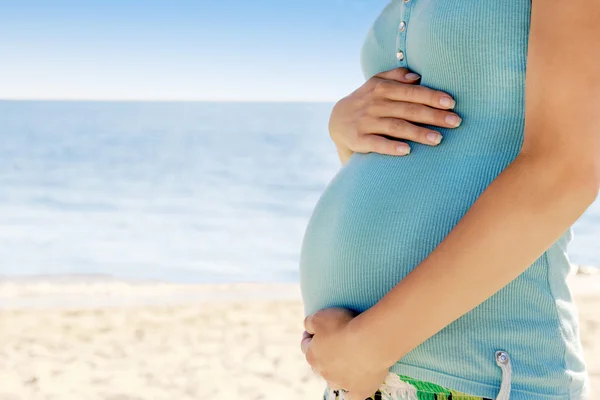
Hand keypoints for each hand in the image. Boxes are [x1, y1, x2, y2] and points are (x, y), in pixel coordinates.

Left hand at [300, 308, 389, 399]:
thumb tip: (307, 327)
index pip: (306, 345)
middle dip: (323, 354)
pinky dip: (351, 393)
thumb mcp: (320, 317)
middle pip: (319, 364)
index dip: (311, 335)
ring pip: (334, 380)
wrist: (370, 340)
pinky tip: (352, 388)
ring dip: (336, 372)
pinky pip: (352, 397)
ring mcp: (342, 383)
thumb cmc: (344, 326)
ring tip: (346, 360)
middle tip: (335, 342)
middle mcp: (324, 373)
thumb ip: (309, 322)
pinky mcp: (360, 389)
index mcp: (312, 356)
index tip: (317, 330)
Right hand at [329, 67, 460, 162]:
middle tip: (456, 122)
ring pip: (396, 127)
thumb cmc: (365, 102)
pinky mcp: (358, 139)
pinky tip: (407, 151)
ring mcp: (366, 122)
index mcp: (382, 89)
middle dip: (433, 116)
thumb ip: (395, 77)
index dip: (431, 96)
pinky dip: (391, 147)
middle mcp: (374, 104)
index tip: (451, 103)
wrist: (335, 121)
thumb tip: (416, 76)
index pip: (411, 91)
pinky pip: (376, 144)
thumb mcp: (375, 83)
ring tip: (438, 140)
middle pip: (408, 109)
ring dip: (418, 132)